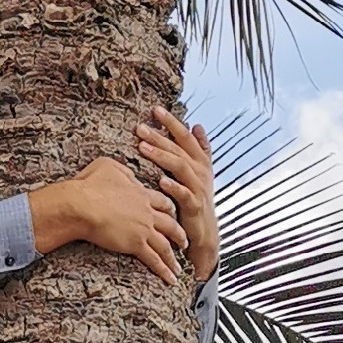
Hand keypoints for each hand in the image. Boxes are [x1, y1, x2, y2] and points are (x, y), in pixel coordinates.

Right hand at [29, 156, 188, 284]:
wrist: (82, 205)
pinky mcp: (136, 244)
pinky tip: (170, 279)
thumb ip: (122, 171)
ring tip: (179, 268)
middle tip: (184, 243)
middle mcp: (147, 212)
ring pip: (166, 245)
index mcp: (141, 193)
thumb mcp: (108, 167)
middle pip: (170, 224)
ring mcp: (144, 229)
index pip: (162, 202)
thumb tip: (125, 174)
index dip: (169, 210)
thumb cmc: (89, 185)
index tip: (172, 215)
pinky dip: (164, 271)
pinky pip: (154, 260)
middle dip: (178, 235)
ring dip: (173, 257)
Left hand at [136, 106, 218, 281]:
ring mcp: (198, 187)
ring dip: (161, 156)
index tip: (155, 110)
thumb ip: (197, 149)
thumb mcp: (198, 173)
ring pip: (180, 166)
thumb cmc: (195, 200)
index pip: (184, 136)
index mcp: (199, 161)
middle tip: (140, 127)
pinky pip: (183, 194)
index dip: (171, 122)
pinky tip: (160, 181)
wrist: (202, 232)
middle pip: (179, 148)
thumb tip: (196, 125)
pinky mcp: (194, 206)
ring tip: (143, 148)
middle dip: (159, 136)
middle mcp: (200, 171)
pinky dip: (173, 186)